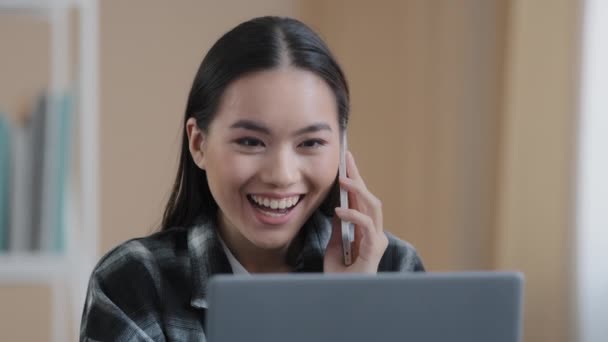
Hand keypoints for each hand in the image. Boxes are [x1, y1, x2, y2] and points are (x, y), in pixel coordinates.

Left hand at [324, 151, 387, 272]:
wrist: (340, 295)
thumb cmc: (340, 275)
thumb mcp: (335, 245)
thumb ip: (339, 227)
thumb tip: (339, 206)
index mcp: (365, 230)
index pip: (360, 200)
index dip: (355, 179)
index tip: (346, 161)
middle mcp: (374, 232)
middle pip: (369, 197)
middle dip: (358, 177)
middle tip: (346, 160)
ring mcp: (376, 239)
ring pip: (373, 206)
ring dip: (357, 190)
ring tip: (342, 180)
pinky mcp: (374, 248)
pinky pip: (366, 225)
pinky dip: (353, 214)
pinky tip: (339, 210)